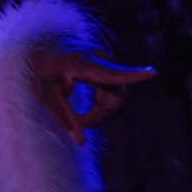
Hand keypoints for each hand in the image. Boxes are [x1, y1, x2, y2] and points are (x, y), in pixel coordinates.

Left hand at [28, 46, 155, 144]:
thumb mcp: (45, 95)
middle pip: (116, 97)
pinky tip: (89, 106)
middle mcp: (100, 59)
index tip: (152, 72)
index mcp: (82, 63)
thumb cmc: (39, 70)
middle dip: (100, 114)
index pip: (111, 73)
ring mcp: (107, 61)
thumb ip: (63, 117)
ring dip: (101, 111)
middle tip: (80, 123)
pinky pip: (116, 92)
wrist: (39, 48)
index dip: (133, 75)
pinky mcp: (109, 66)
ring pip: (117, 97)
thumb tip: (81, 142)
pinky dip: (103, 104)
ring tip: (81, 116)